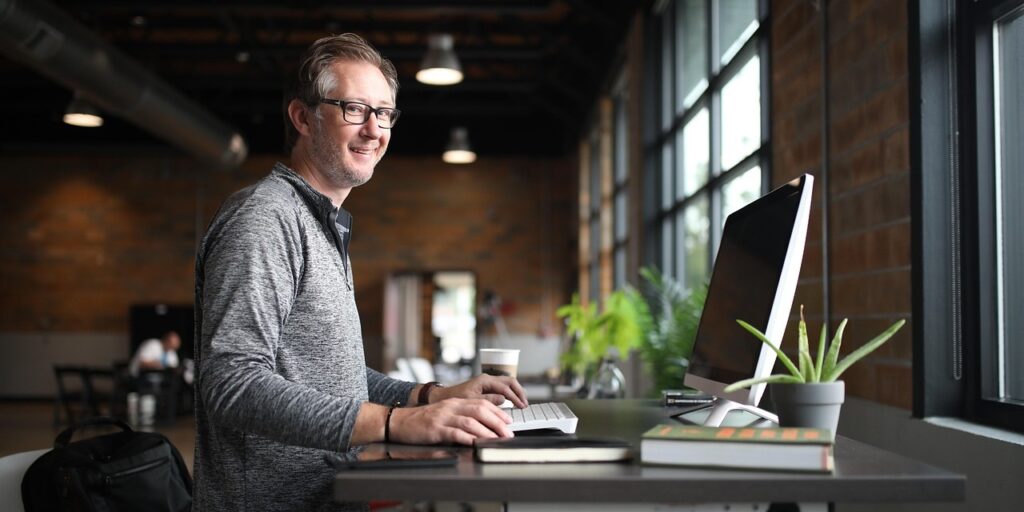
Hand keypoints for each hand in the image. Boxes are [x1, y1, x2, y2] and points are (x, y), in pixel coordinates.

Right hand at [390, 398, 512, 444]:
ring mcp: (443, 417)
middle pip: (480, 410)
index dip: (498, 412)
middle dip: (497, 422)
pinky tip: (476, 444)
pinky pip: (455, 433)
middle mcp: (451, 407)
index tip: (508, 422)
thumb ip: (461, 415)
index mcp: (455, 402)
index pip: (482, 403)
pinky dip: (468, 438)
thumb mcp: (445, 413)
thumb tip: (483, 424)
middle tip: (508, 434)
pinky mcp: (435, 429)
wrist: (398, 421)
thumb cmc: (422, 420)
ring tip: (496, 440)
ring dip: (486, 432)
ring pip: (470, 421)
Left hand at [434, 374, 528, 407]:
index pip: (505, 387)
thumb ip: (488, 400)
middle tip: (525, 404)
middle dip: (519, 392)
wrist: (445, 397)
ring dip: (516, 392)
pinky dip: (511, 393)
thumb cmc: (456, 399)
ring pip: (508, 383)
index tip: (521, 406)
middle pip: (510, 381)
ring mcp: (488, 382)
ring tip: (522, 403)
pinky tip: (513, 401)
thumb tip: (503, 400)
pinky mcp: (487, 386)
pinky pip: (503, 387)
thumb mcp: (472, 401)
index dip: (515, 397)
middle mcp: (488, 378)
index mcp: (484, 380)